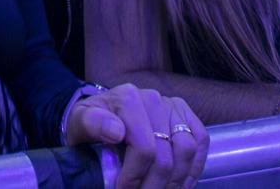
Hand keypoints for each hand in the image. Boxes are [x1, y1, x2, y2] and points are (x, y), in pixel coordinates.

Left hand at [64, 83, 204, 188]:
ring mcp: (172, 105)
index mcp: (127, 98)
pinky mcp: (186, 115)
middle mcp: (153, 98)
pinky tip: (180, 185)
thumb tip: (115, 131)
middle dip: (154, 186)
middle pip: (166, 154)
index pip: (144, 147)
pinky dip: (193, 168)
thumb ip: (91, 124)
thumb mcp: (79, 123)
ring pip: (187, 151)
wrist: (101, 116)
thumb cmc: (90, 124)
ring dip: (175, 182)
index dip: (135, 177)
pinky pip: (200, 142)